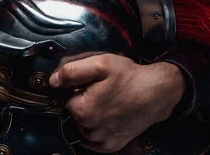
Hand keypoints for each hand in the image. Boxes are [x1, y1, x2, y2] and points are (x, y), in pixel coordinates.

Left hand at [49, 53, 184, 152]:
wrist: (156, 93)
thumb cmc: (129, 77)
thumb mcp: (99, 64)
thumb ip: (71, 71)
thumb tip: (53, 81)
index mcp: (83, 110)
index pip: (66, 98)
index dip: (76, 87)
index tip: (91, 82)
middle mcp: (90, 130)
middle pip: (75, 112)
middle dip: (84, 100)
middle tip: (102, 89)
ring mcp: (102, 141)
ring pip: (84, 125)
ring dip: (91, 114)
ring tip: (109, 100)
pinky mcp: (113, 146)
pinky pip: (95, 140)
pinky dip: (98, 128)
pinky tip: (110, 114)